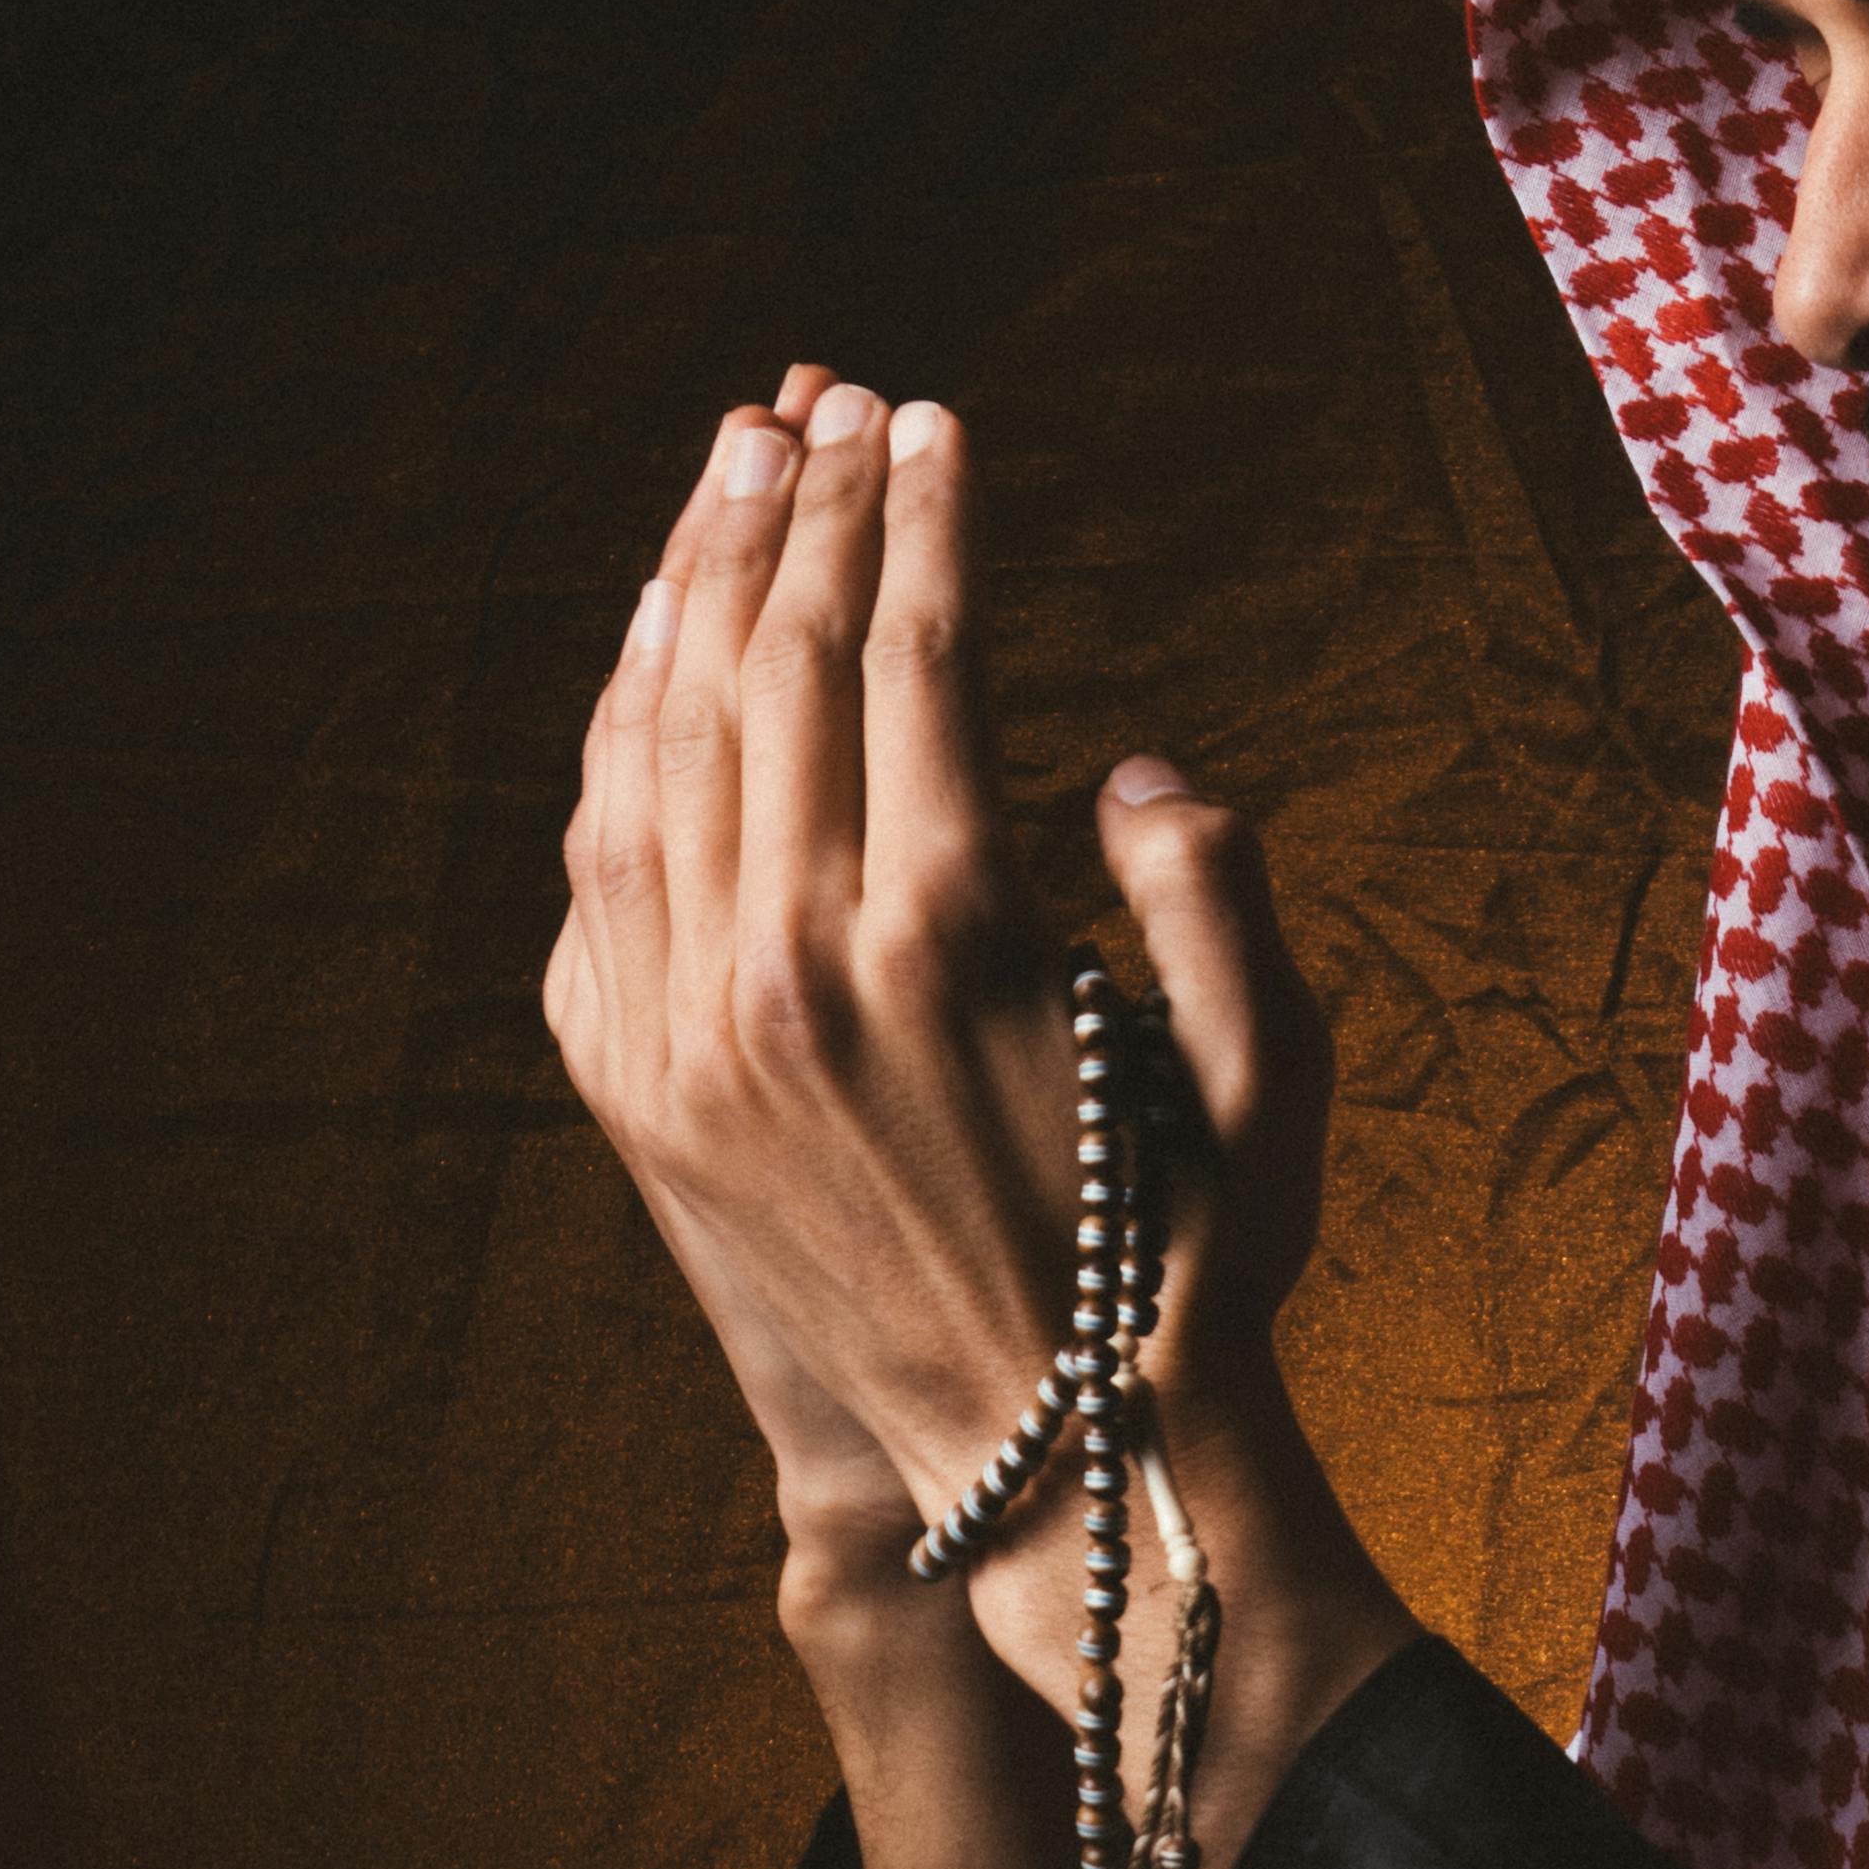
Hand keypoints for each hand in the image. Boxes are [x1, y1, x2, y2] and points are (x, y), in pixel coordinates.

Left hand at [544, 361, 1412, 1857]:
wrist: (1045, 1468)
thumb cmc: (1189, 1265)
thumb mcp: (1265, 1073)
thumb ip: (1220, 895)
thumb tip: (1136, 769)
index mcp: (950, 933)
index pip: (914, 654)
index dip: (923, 514)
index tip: (929, 414)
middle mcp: (793, 964)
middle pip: (772, 666)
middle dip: (796, 509)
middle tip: (814, 400)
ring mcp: (692, 1028)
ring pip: (662, 746)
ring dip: (693, 590)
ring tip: (731, 474)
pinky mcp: (636, 1089)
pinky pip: (603, 867)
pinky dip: (623, 736)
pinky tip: (658, 654)